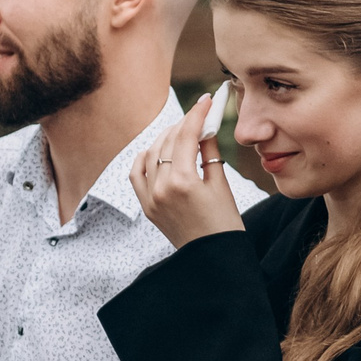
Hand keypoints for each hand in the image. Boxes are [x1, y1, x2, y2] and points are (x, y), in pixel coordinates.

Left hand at [129, 88, 245, 247]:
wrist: (212, 260)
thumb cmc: (224, 224)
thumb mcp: (221, 185)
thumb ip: (210, 153)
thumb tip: (205, 128)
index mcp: (183, 182)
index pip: (187, 136)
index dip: (197, 114)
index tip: (206, 101)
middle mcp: (161, 188)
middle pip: (169, 142)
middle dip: (185, 124)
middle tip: (199, 114)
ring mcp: (150, 198)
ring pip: (151, 153)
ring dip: (166, 138)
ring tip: (182, 132)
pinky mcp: (147, 206)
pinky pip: (136, 174)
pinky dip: (144, 157)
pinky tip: (156, 150)